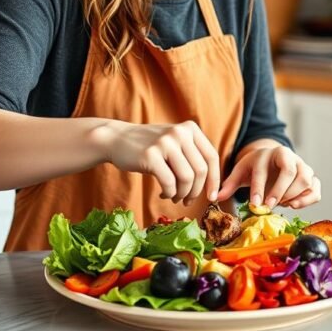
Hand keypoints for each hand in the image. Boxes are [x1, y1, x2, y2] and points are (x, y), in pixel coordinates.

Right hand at [103, 120, 220, 204]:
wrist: (116, 139)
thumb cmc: (149, 147)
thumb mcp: (174, 142)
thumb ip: (193, 155)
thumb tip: (213, 184)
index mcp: (190, 128)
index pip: (211, 157)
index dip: (215, 180)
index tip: (213, 197)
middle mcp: (180, 132)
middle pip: (200, 170)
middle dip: (196, 192)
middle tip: (188, 201)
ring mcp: (165, 142)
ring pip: (187, 179)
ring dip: (182, 194)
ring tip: (174, 197)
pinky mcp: (151, 155)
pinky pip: (169, 183)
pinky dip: (169, 193)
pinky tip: (163, 194)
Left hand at [216, 142, 320, 208]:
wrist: (272, 159)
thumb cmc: (255, 167)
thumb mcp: (241, 172)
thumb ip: (229, 184)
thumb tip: (215, 197)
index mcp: (268, 153)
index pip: (265, 169)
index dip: (260, 187)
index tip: (254, 204)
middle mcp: (288, 156)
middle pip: (290, 171)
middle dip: (280, 191)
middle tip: (269, 207)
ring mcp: (302, 166)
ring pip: (306, 179)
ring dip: (294, 195)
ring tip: (281, 205)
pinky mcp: (311, 177)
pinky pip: (316, 188)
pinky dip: (308, 199)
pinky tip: (294, 206)